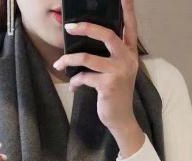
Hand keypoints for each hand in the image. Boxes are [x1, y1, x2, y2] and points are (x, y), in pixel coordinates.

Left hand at [52, 0, 140, 136]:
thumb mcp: (118, 72)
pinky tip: (74, 86)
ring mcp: (118, 72)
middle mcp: (127, 60)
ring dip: (70, 60)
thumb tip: (86, 41)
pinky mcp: (108, 85)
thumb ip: (110, 56)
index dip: (127, 10)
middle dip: (86, 28)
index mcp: (130, 54)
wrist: (121, 119)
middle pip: (107, 35)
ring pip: (88, 57)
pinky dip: (76, 81)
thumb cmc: (116, 94)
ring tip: (60, 63)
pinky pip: (84, 76)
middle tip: (69, 26)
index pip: (130, 27)